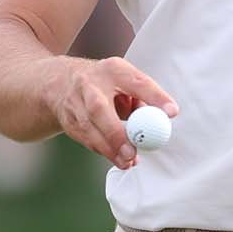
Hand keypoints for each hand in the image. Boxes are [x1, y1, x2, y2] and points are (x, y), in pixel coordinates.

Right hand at [43, 57, 178, 169]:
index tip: (171, 112)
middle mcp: (90, 84)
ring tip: (128, 162)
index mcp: (113, 69)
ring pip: (89, 130)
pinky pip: (86, 139)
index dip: (155, 96)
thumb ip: (143, 98)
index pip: (137, 82)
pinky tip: (116, 157)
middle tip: (132, 152)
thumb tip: (163, 117)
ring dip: (110, 150)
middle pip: (99, 109)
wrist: (61, 83)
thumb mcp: (125, 81)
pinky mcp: (68, 120)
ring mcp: (74, 103)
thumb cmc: (106, 84)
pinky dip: (103, 150)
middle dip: (116, 133)